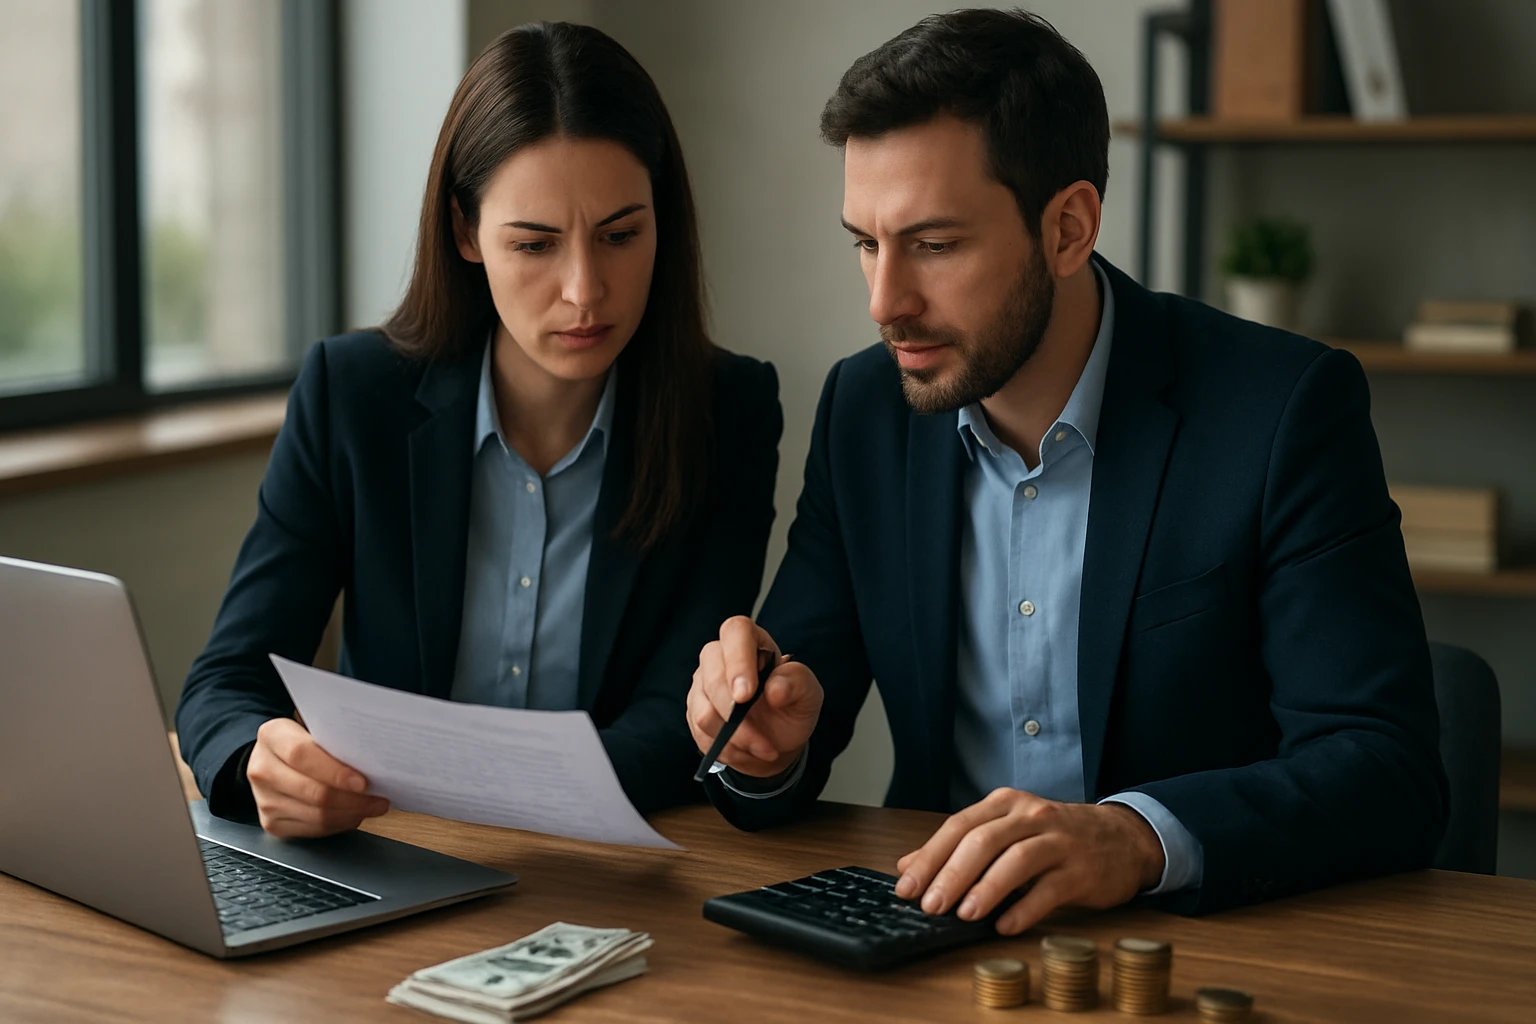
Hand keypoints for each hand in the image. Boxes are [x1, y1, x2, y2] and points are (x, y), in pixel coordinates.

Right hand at [247, 718, 389, 837]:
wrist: (272, 760)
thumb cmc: (302, 742)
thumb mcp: (314, 729)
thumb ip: (335, 741)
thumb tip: (373, 762)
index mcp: (272, 736)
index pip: (302, 755)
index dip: (335, 772)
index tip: (363, 782)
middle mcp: (262, 769)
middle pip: (313, 792)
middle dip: (353, 799)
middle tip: (378, 798)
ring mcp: (264, 799)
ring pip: (316, 815)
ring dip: (351, 814)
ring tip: (371, 806)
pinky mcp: (271, 823)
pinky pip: (313, 829)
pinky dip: (339, 824)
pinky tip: (353, 814)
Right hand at [686, 615, 823, 777]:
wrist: (778, 739)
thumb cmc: (791, 707)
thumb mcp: (808, 694)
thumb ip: (798, 683)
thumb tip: (775, 688)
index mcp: (751, 641)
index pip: (735, 631)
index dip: (738, 661)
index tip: (746, 695)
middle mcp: (720, 656)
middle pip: (712, 676)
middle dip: (736, 715)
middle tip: (764, 740)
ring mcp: (702, 683)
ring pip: (704, 711)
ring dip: (736, 739)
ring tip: (763, 749)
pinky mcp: (694, 710)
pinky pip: (700, 732)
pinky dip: (726, 748)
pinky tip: (745, 750)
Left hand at [893, 788, 1164, 934]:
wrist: (1122, 839)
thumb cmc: (1054, 838)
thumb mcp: (1006, 832)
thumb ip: (959, 847)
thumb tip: (908, 867)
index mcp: (1006, 804)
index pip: (959, 826)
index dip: (930, 857)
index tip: (906, 887)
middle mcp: (1031, 816)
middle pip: (983, 840)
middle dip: (952, 874)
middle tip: (930, 905)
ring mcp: (1059, 841)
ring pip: (1016, 860)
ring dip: (986, 888)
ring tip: (964, 914)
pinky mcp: (1082, 871)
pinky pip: (1049, 890)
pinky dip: (1024, 910)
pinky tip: (1004, 926)